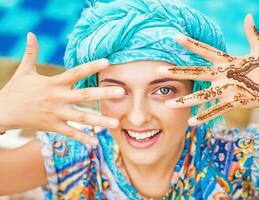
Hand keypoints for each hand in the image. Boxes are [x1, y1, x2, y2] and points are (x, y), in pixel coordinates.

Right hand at [0, 33, 124, 144]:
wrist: (3, 111)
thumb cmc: (16, 89)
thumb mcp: (24, 70)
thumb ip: (31, 53)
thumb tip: (30, 34)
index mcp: (54, 83)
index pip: (75, 72)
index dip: (90, 67)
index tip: (107, 62)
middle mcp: (57, 98)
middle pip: (84, 96)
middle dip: (103, 94)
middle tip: (122, 92)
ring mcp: (56, 114)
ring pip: (81, 118)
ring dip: (99, 121)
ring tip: (116, 124)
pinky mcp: (52, 126)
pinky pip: (70, 133)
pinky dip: (82, 138)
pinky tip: (96, 143)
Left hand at [157, 15, 258, 125]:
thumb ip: (252, 33)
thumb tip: (249, 16)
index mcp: (228, 61)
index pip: (205, 50)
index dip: (190, 44)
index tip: (174, 37)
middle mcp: (225, 74)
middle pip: (196, 72)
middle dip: (177, 71)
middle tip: (158, 70)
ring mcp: (229, 89)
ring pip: (203, 95)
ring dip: (185, 100)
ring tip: (168, 103)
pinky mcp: (235, 102)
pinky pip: (216, 111)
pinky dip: (204, 116)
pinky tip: (191, 122)